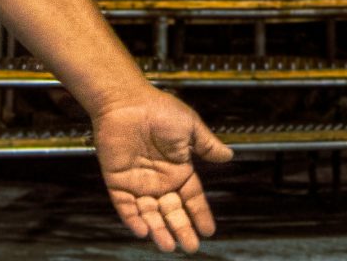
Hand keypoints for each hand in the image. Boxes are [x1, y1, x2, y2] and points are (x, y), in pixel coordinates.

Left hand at [92, 89, 230, 253]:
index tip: (209, 231)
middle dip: (181, 229)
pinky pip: (125, 206)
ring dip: (158, 230)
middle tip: (190, 247)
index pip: (191, 198)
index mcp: (178, 169)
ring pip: (150, 214)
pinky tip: (143, 231)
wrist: (125, 101)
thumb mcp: (189, 127)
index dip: (200, 214)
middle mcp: (159, 180)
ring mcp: (138, 182)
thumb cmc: (158, 109)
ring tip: (168, 246)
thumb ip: (206, 145)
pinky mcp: (117, 181)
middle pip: (172, 211)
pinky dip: (133, 219)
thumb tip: (229, 156)